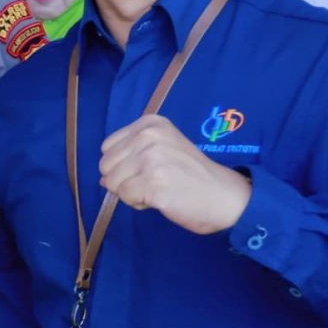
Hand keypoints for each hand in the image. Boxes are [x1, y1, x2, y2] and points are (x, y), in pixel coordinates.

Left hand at [97, 115, 251, 235]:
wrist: (225, 196)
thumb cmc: (193, 175)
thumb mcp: (163, 150)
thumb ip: (131, 156)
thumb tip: (102, 178)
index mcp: (150, 124)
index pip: (108, 147)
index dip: (123, 165)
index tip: (151, 169)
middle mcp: (149, 136)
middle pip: (106, 165)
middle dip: (124, 180)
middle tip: (155, 182)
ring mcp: (151, 159)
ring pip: (112, 183)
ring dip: (131, 193)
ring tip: (159, 189)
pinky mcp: (153, 183)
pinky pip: (125, 197)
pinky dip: (139, 203)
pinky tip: (161, 199)